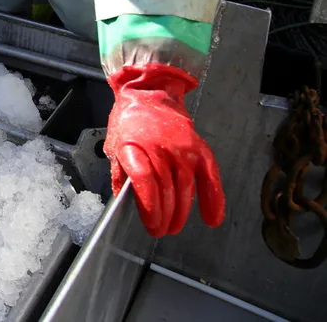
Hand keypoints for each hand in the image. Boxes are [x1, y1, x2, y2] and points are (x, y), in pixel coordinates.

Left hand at [104, 63, 224, 236]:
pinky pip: (209, 175)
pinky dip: (213, 198)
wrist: (148, 94)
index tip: (151, 223)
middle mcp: (159, 145)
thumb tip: (126, 201)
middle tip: (161, 231)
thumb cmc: (128, 122)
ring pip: (185, 186)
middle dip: (164, 215)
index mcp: (133, 145)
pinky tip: (212, 218)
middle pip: (166, 187)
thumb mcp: (113, 145)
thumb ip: (120, 173)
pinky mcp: (198, 146)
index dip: (149, 204)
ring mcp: (181, 146)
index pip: (144, 178)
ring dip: (182, 212)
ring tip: (175, 227)